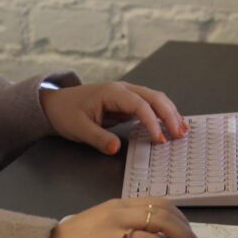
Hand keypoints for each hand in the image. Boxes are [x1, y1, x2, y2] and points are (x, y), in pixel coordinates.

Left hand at [39, 81, 186, 154]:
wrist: (55, 104)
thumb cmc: (66, 113)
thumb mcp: (78, 128)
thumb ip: (98, 138)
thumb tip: (116, 148)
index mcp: (111, 92)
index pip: (139, 104)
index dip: (152, 121)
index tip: (159, 139)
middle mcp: (122, 89)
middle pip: (153, 97)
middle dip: (169, 115)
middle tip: (180, 134)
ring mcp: (126, 94)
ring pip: (155, 99)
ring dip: (170, 113)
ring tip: (182, 131)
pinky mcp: (127, 103)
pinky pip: (149, 106)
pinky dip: (163, 114)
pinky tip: (171, 125)